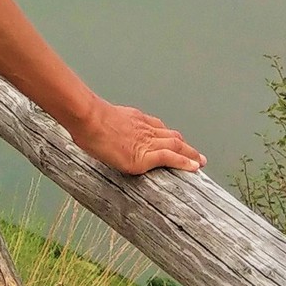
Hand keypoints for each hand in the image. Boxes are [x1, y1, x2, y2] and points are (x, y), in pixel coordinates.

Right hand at [69, 99, 203, 175]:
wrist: (88, 118)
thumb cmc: (86, 118)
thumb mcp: (98, 118)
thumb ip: (103, 126)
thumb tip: (91, 133)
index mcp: (135, 120)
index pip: (158, 128)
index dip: (168, 136)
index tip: (175, 141)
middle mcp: (145, 130)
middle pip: (171, 137)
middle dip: (185, 146)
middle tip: (195, 154)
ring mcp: (146, 142)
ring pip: (176, 147)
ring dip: (190, 155)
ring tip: (200, 162)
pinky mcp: (144, 156)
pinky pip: (170, 158)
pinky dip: (184, 163)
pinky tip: (194, 168)